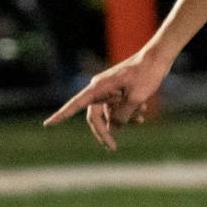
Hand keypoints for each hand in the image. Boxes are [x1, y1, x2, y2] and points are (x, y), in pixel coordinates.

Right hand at [43, 49, 172, 151]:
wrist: (158, 58)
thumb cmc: (147, 74)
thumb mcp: (136, 98)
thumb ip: (122, 115)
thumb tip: (113, 127)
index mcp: (98, 87)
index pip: (75, 105)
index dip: (61, 115)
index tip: (47, 124)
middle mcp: (100, 89)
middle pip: (95, 116)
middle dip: (105, 131)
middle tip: (112, 148)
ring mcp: (110, 90)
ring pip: (111, 113)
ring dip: (125, 118)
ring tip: (142, 114)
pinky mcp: (119, 91)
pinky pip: (119, 108)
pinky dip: (129, 112)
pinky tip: (143, 111)